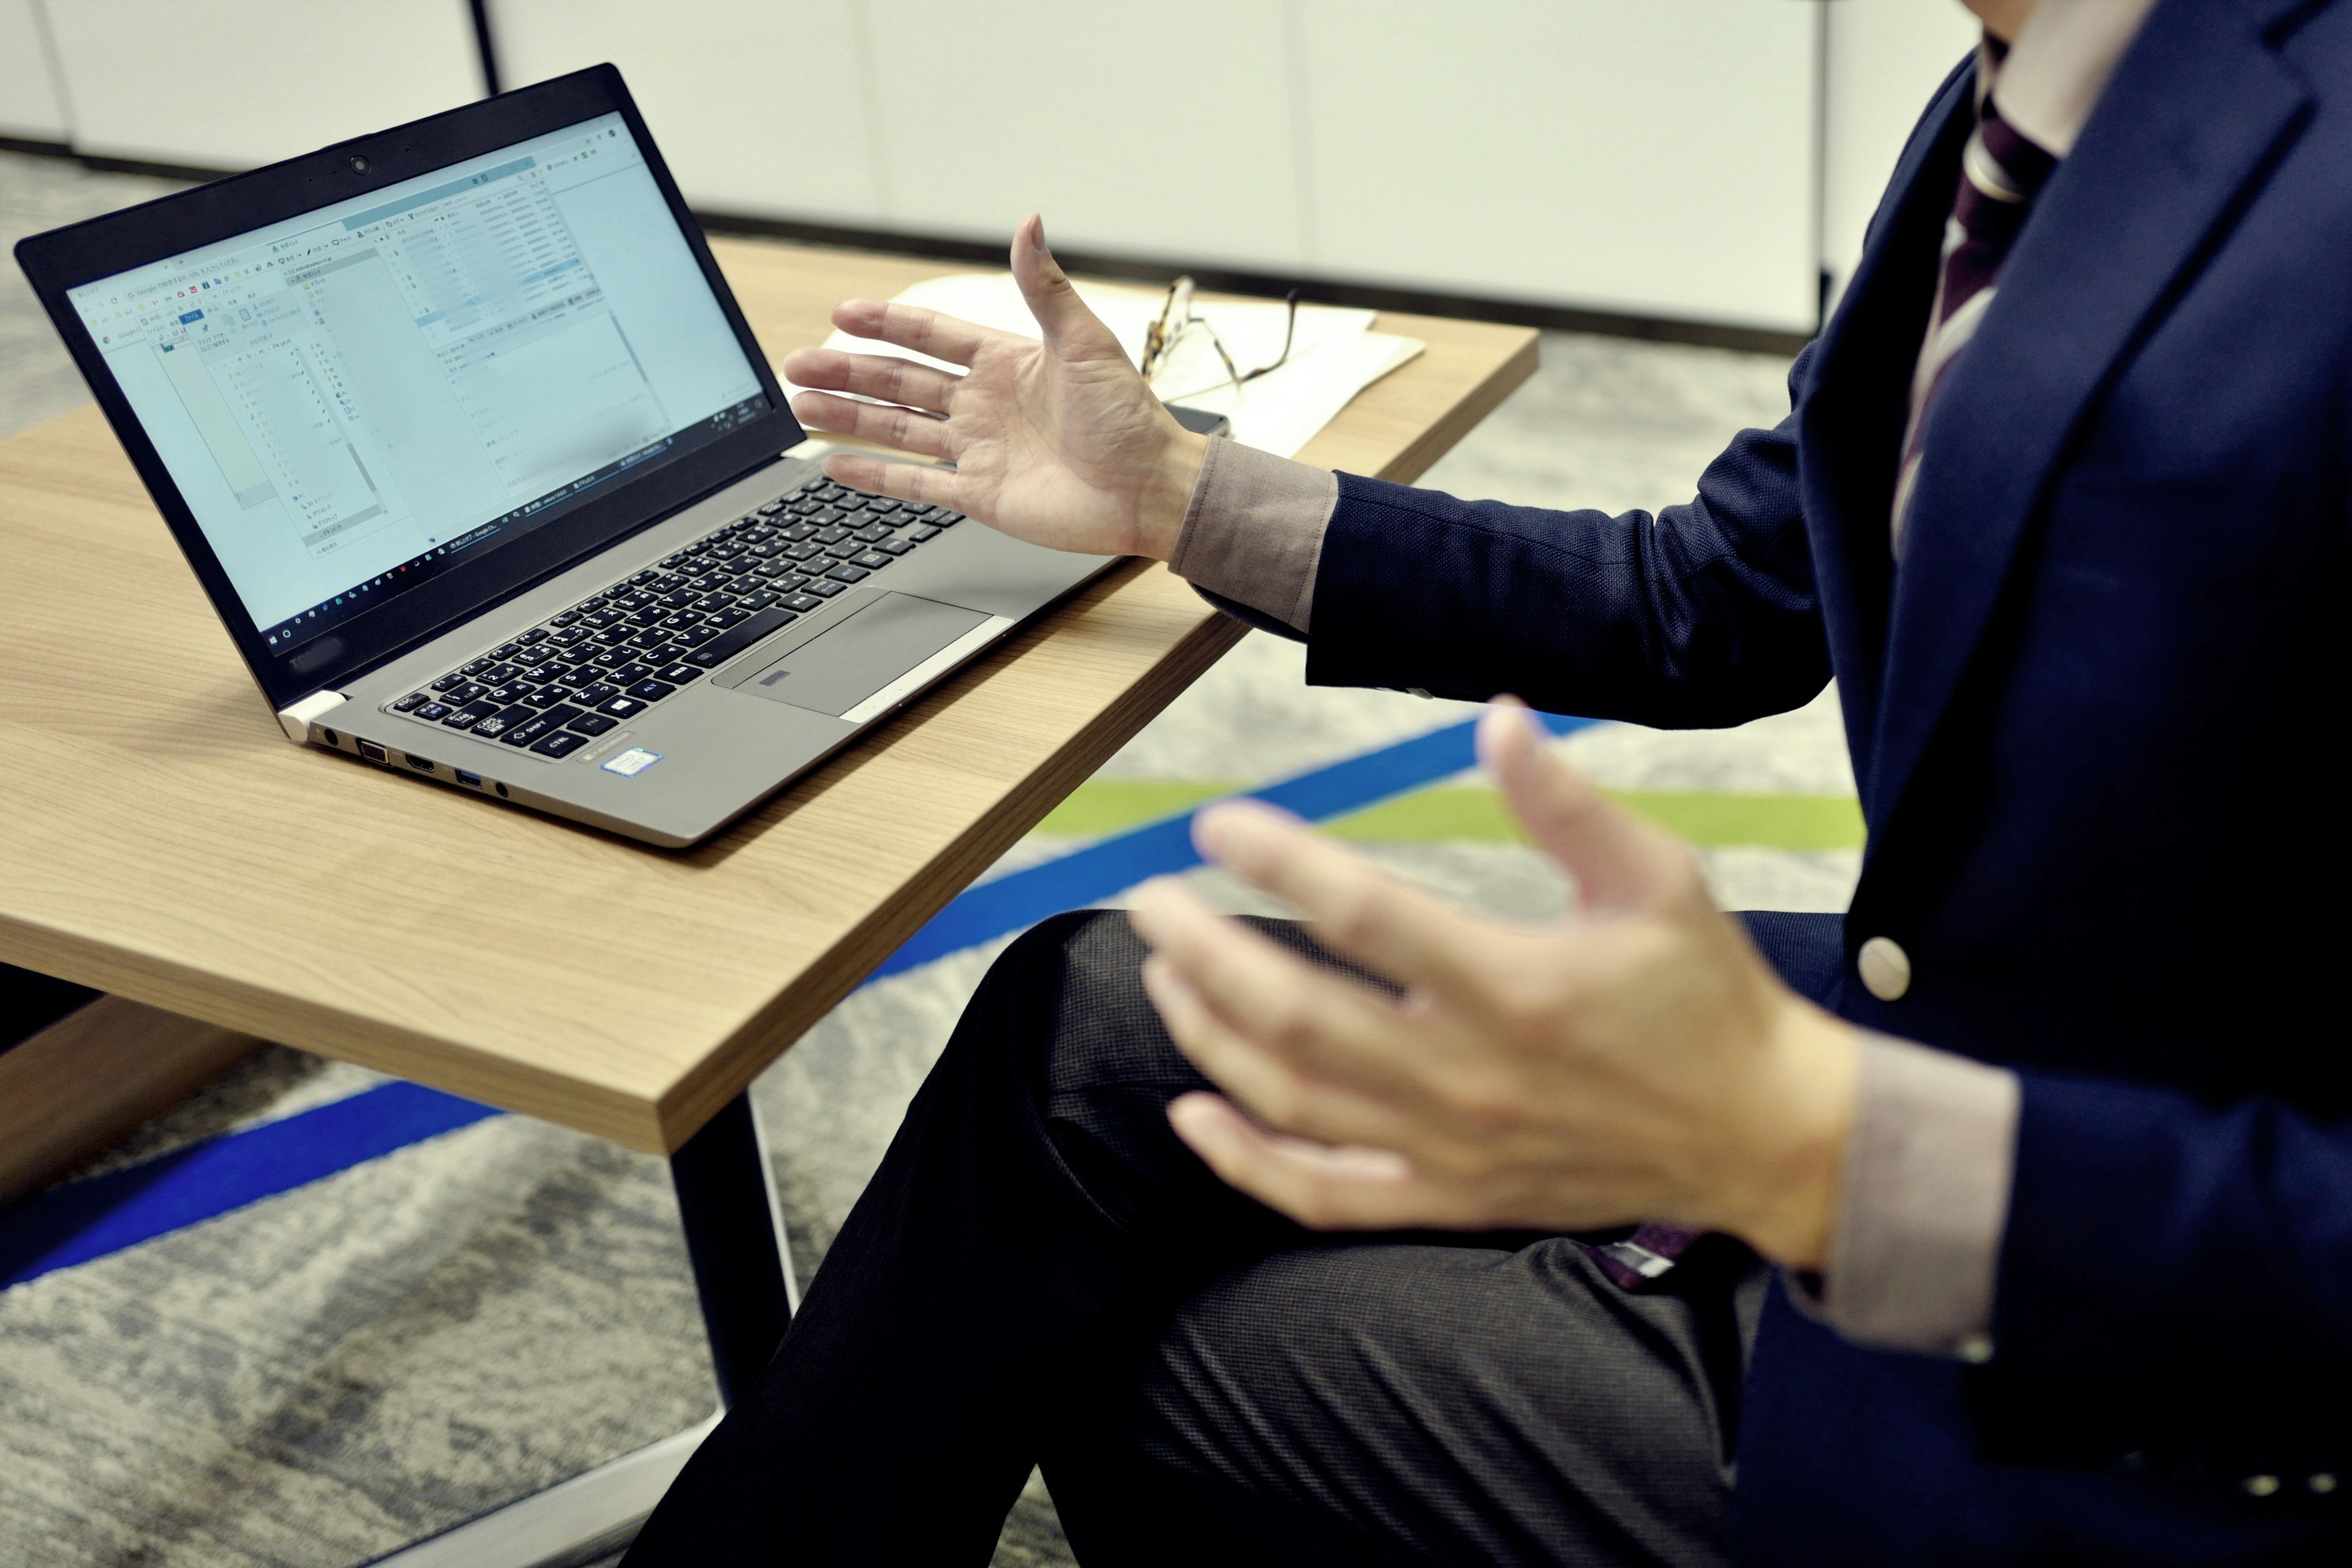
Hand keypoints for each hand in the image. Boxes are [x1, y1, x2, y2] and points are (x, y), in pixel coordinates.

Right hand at [780, 214, 1207, 559]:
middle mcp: (984, 404)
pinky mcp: (980, 494)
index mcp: (1004, 362)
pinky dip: (875, 476)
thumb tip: (1029, 222)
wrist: (1150, 488)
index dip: (887, 324)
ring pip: (898, 430)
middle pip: (900, 383)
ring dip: (849, 419)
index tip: (844, 313)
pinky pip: (916, 483)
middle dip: (849, 372)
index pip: (931, 336)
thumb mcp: (1085, 342)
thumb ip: (1045, 287)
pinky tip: (837, 466)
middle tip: (797, 364)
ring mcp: (978, 449)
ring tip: (802, 410)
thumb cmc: (1129, 417)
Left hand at [1125, 701, 1861, 1268]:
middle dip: (1207, 955)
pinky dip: (1248, 1162)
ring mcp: (1453, 1149)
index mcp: (1516, 987)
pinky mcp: (1452, 1196)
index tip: (1218, 826)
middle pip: (1299, 1017)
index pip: (1364, 917)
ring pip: (1295, 1099)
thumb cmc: (1706, 997)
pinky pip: (1328, 1192)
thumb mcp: (1656, 878)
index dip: (1280, 865)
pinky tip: (1193, 1112)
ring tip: (1164, 974)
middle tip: (1153, 902)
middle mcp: (1472, 1077)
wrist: (1761, 1133)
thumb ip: (1567, 803)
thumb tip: (1498, 720)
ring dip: (1212, 1036)